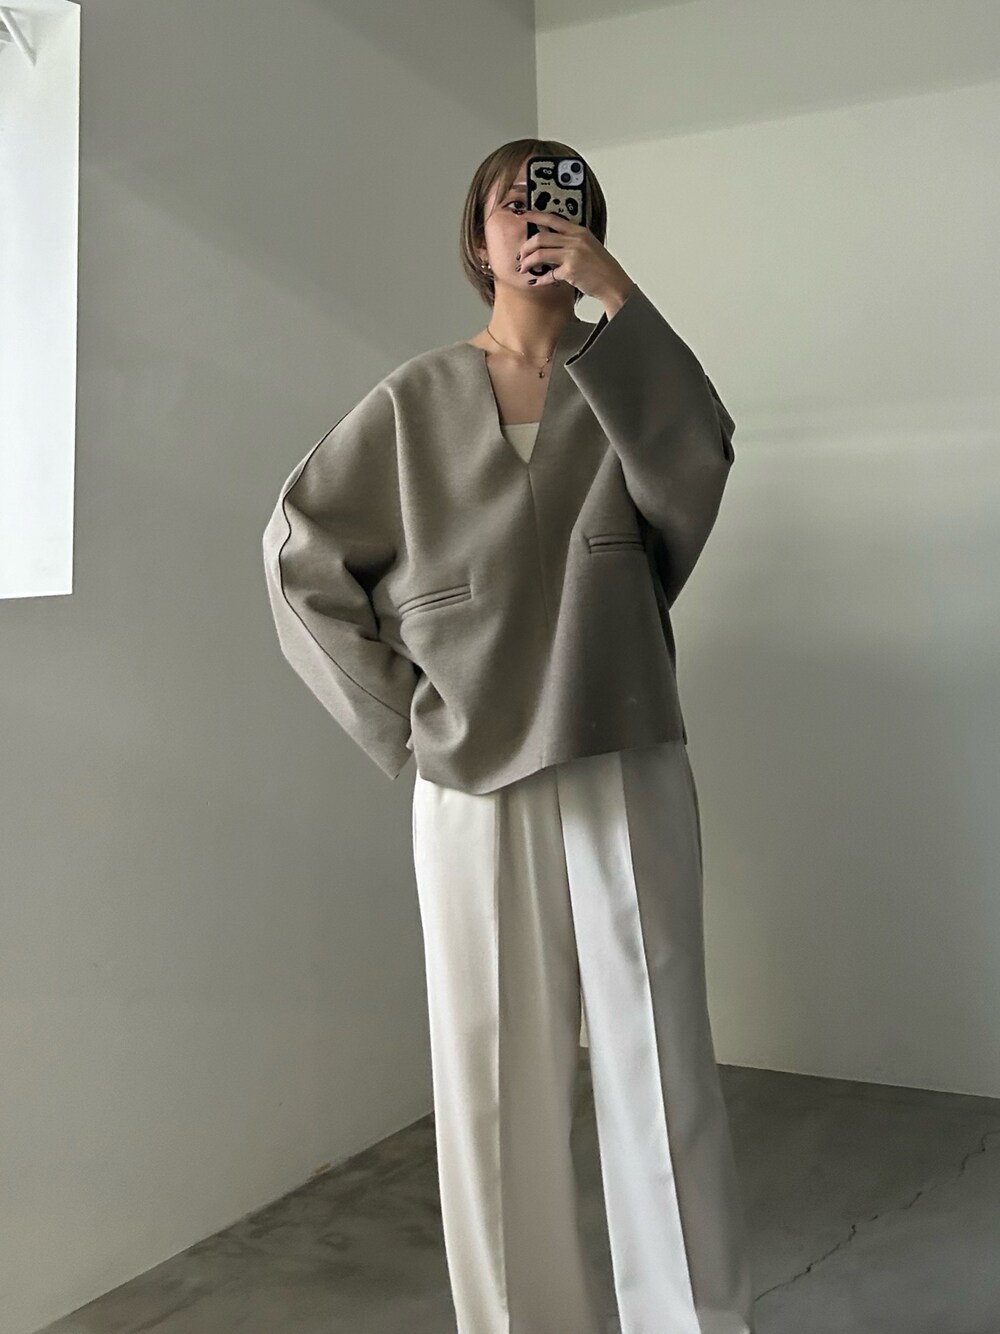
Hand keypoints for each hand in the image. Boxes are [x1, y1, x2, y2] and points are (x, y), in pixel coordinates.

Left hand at [517, 209, 633, 304]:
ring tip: (523, 269)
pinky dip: (539, 280)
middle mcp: (575, 240)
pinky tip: (535, 282)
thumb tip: (550, 243)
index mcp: (579, 231)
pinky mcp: (570, 271)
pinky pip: (547, 274)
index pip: (552, 218)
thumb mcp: (589, 245)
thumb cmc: (602, 267)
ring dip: (527, 262)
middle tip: (521, 255)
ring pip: (539, 254)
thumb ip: (571, 241)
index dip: (534, 215)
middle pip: (540, 237)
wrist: (613, 283)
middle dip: (526, 247)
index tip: (522, 215)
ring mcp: (572, 255)